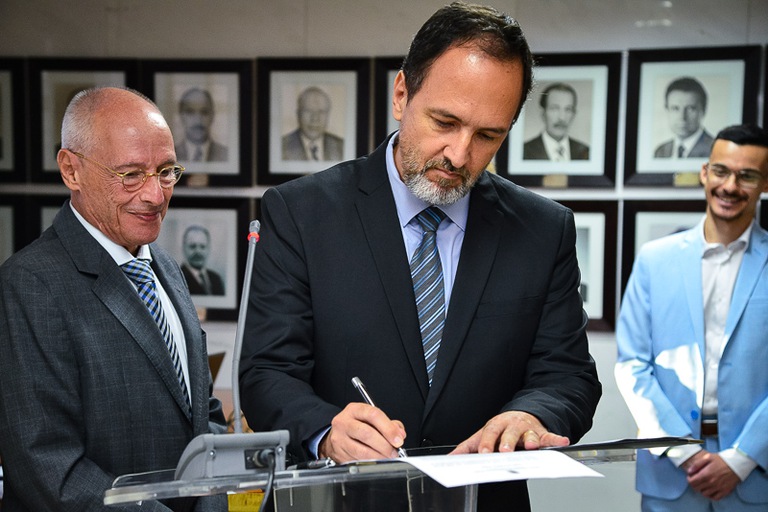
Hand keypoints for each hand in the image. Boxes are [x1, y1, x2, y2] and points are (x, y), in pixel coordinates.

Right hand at [318, 402, 405, 462]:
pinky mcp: (339, 454)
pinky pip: (357, 462)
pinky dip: (370, 464)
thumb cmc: (358, 425)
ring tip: (387, 458)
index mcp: (354, 410)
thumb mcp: (371, 418)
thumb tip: (400, 434)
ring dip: (379, 457)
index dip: (388, 428)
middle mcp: (344, 423)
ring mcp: (340, 439)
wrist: (338, 435)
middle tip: (394, 452)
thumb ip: (389, 424)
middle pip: (367, 433)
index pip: (373, 415)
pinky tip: (377, 462)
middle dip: (385, 445)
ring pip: (361, 451)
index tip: (398, 439)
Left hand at [450, 411, 568, 453]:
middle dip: (507, 441)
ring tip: (531, 446)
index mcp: (496, 425)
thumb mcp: (483, 434)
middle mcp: (512, 425)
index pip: (489, 433)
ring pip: (530, 435)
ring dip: (531, 440)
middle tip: (505, 450)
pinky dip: (556, 439)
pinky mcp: (542, 434)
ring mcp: (528, 430)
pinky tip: (562, 441)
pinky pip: (550, 437)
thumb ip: (467, 447)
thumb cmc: (501, 429)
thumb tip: (450, 458)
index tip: (484, 452)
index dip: (487, 442)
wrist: (522, 415)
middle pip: (509, 433)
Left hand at [682, 451, 739, 500]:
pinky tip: (710, 490)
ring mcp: (718, 488)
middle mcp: (711, 483)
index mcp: (706, 474)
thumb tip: (689, 472)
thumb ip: (697, 464)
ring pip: (705, 494)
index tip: (691, 476)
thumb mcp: (708, 457)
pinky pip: (715, 498)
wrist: (737, 464)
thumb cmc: (722, 460)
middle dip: (694, 484)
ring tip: (704, 484)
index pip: (692, 482)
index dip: (689, 479)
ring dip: (702, 489)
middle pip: (697, 489)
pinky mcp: (725, 491)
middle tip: (697, 479)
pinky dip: (711, 495)